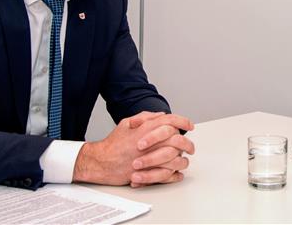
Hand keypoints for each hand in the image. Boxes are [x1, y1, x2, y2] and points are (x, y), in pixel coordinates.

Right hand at [72, 112, 194, 185]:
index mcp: (147, 129)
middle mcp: (151, 143)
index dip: (183, 122)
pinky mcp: (149, 174)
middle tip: (190, 146)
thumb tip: (161, 115)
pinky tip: (176, 172)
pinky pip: (169, 175)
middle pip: (178, 140)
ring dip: (182, 160)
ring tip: (183, 159)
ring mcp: (151, 159)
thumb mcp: (126, 123)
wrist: (101, 162)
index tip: (189, 125)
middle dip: (188, 143)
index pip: (171, 121)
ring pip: (177, 159)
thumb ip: (145, 117)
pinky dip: (175, 175)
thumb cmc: (113, 144)